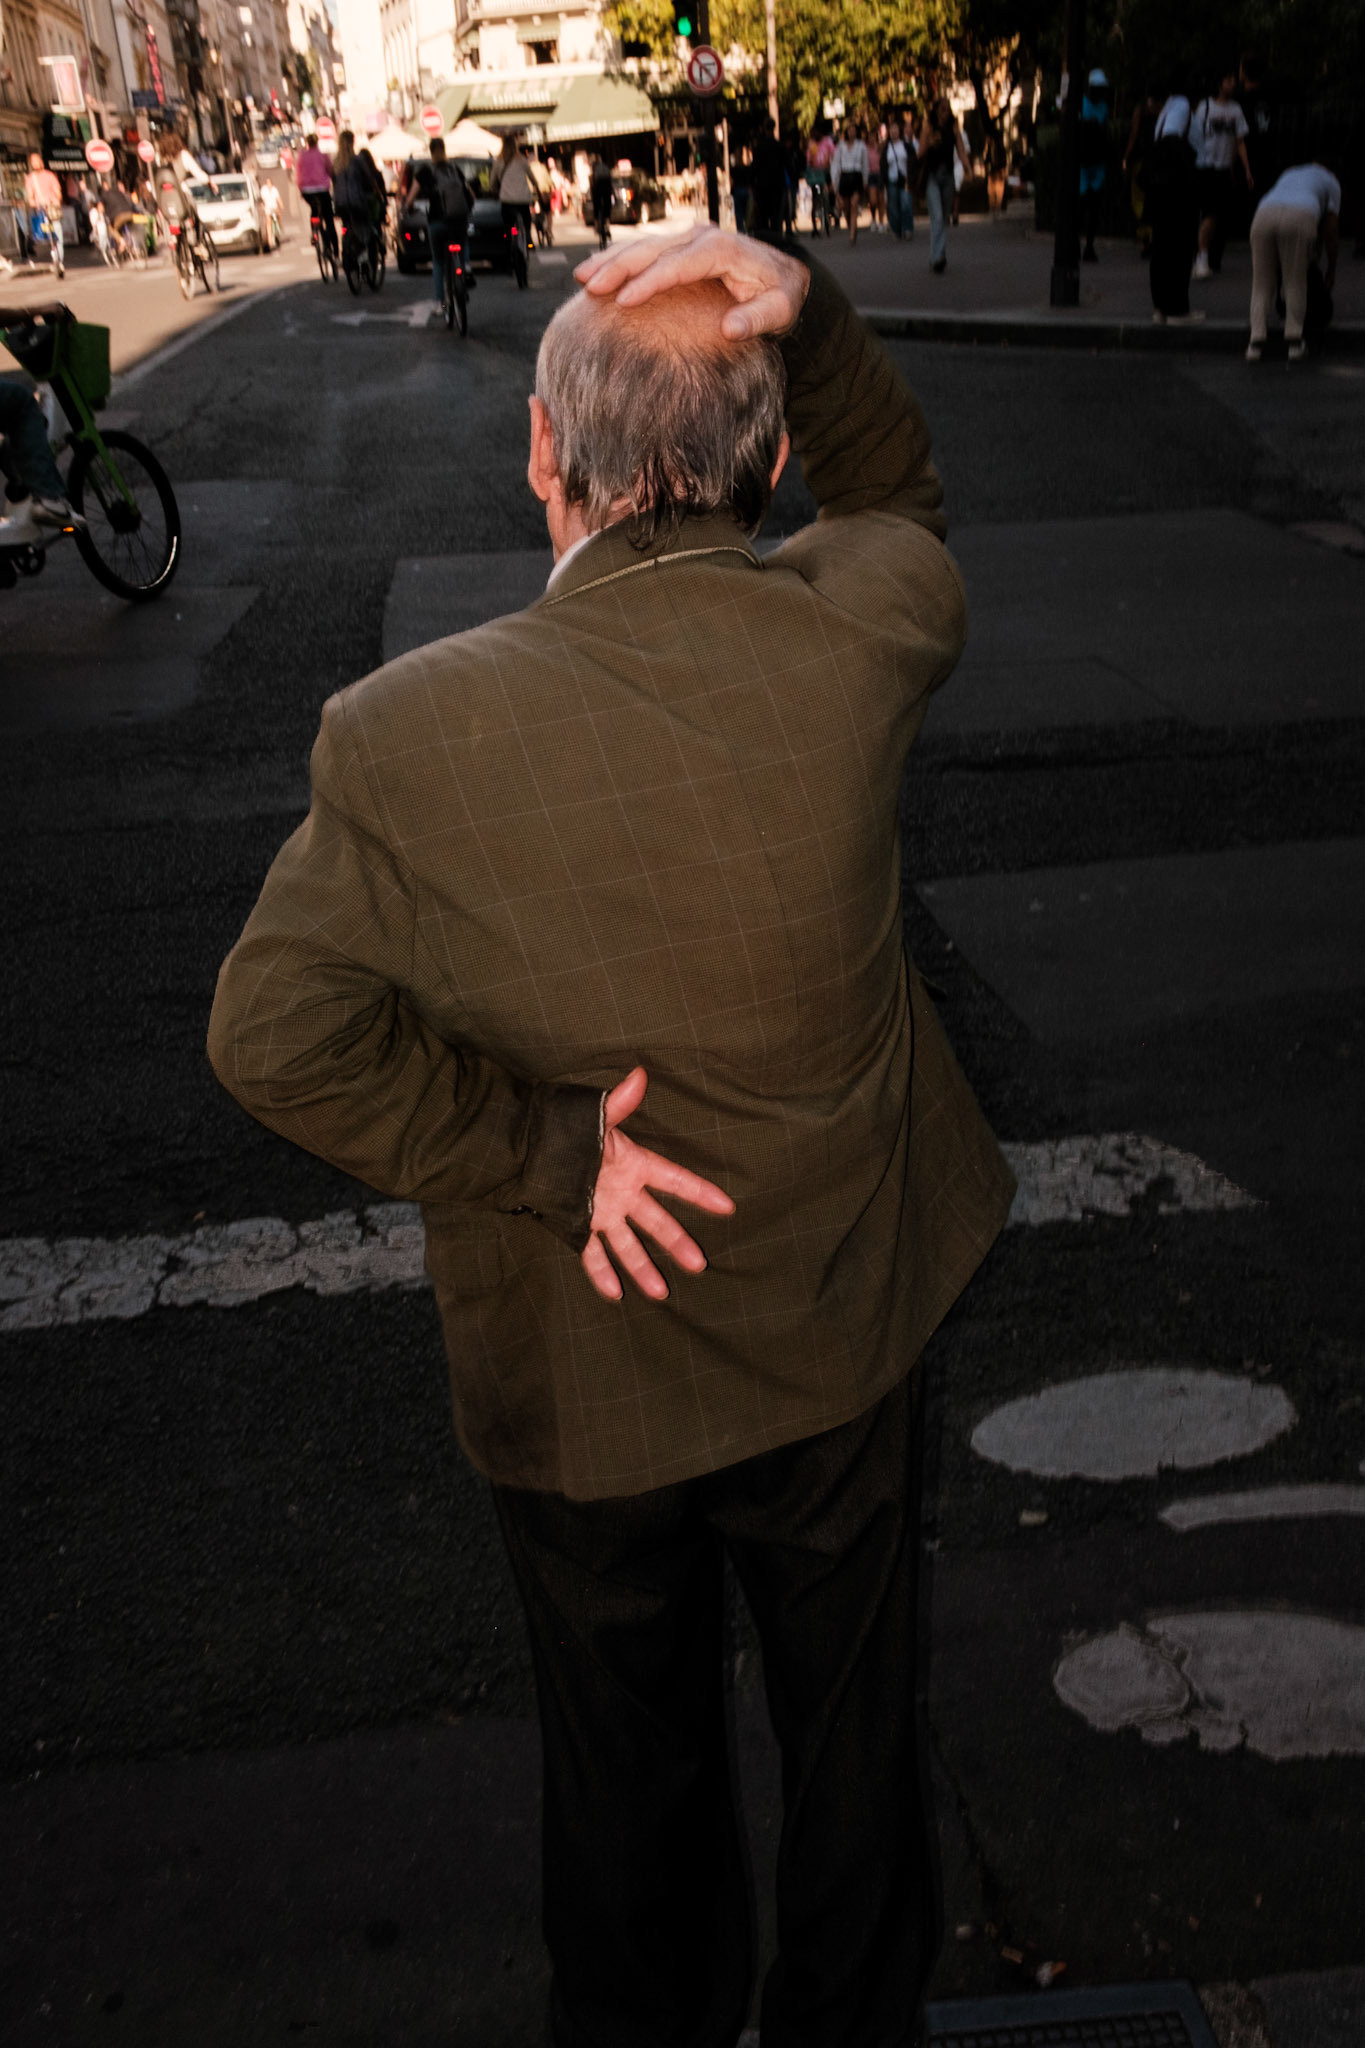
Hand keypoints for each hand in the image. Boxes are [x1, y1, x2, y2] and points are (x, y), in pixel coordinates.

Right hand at [574, 223, 809, 339]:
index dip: (650, 282)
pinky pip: (646, 249)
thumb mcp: (780, 310)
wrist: (783, 273)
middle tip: (590, 287)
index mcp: (722, 250)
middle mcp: (702, 237)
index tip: (624, 301)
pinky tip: (596, 270)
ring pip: (644, 245)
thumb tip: (731, 329)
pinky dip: (620, 258)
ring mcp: (690, 237)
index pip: (679, 264)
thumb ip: (758, 320)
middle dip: (619, 267)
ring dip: (611, 260)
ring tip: (581, 278)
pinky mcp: (682, 244)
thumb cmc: (781, 295)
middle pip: (653, 249)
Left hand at [581, 1065, 734, 1302]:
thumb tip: (639, 1075)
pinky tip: (614, 1293)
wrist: (525, 1146)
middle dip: (677, 1242)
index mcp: (632, 1164)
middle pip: (656, 1221)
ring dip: (642, 1268)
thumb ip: (619, 1103)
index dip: (700, 1193)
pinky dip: (601, 1273)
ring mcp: (602, 1212)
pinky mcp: (578, 1225)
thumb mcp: (596, 1117)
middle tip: (698, 1264)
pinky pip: (591, 1254)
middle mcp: (622, 1193)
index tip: (728, 1207)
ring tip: (660, 1293)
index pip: (674, 1180)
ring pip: (628, 1244)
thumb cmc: (564, 1127)